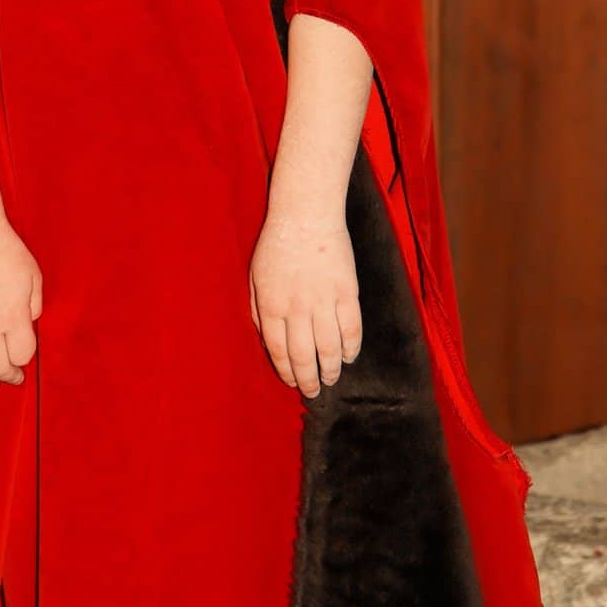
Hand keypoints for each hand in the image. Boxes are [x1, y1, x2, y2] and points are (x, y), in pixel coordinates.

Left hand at [249, 209, 360, 397]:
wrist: (306, 215)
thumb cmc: (277, 243)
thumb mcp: (255, 276)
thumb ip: (257, 309)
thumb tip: (266, 340)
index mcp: (271, 305)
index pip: (278, 352)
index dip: (287, 372)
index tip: (293, 382)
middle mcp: (296, 308)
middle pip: (304, 356)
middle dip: (309, 380)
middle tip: (314, 391)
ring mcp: (323, 301)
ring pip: (330, 349)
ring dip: (331, 370)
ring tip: (331, 378)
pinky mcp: (347, 292)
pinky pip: (351, 329)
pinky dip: (351, 348)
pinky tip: (348, 356)